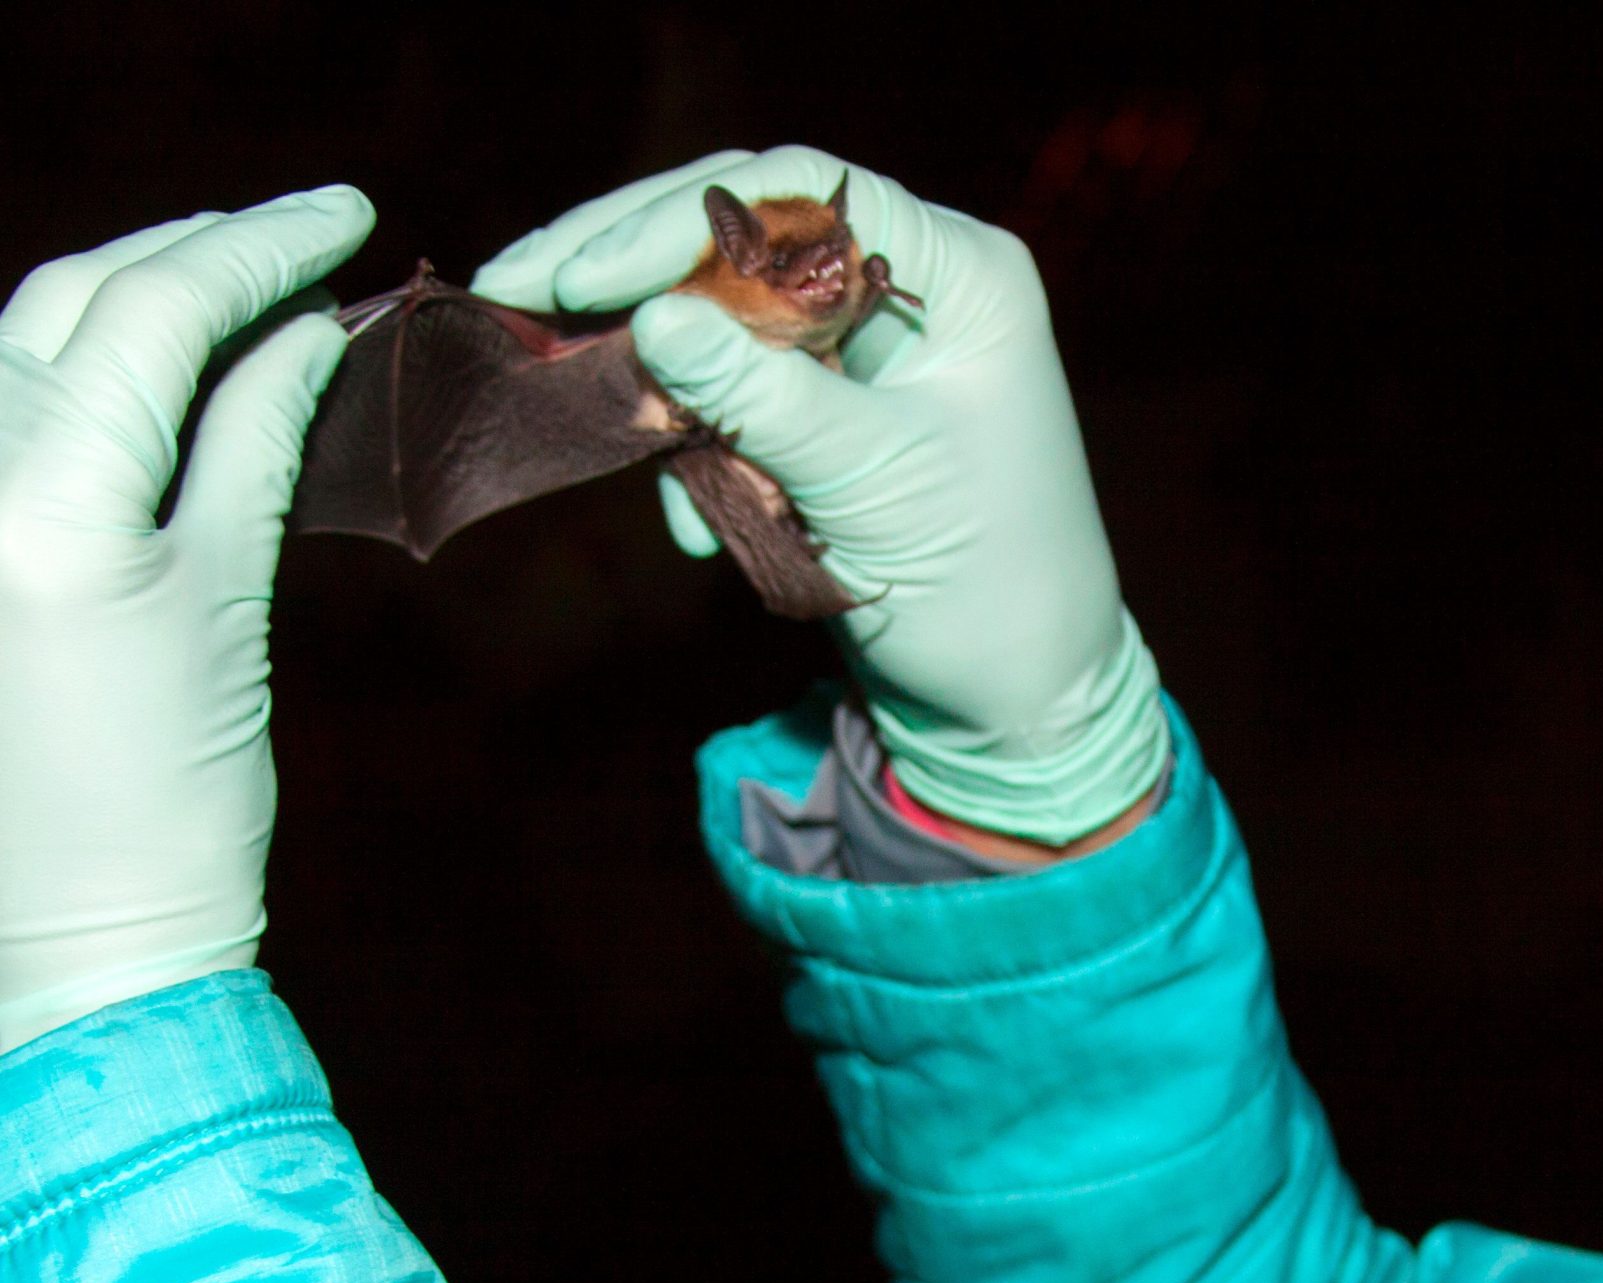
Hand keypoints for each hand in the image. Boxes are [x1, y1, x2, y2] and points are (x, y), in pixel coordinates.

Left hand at [0, 188, 374, 1054]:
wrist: (79, 935)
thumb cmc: (168, 805)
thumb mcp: (222, 606)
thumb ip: (253, 443)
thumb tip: (302, 330)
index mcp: (40, 505)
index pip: (150, 315)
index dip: (255, 246)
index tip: (345, 215)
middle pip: (72, 300)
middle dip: (192, 254)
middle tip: (306, 238)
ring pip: (26, 338)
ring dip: (132, 297)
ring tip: (238, 286)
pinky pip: (12, 409)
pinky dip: (86, 365)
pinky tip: (161, 364)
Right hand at [471, 148, 1165, 845]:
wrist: (1018, 701)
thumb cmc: (986, 585)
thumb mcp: (869, 482)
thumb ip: (761, 396)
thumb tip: (648, 316)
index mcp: (960, 273)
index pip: (802, 192)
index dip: (677, 220)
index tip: (584, 276)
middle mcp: (916, 288)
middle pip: (746, 235)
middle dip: (632, 272)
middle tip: (514, 287)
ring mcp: (867, 352)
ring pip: (726, 318)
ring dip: (659, 375)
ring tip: (588, 409)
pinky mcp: (829, 416)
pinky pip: (734, 397)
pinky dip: (697, 450)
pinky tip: (691, 527)